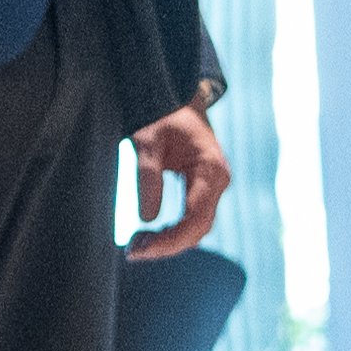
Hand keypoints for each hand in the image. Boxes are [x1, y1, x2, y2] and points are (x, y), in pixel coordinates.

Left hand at [121, 99, 230, 257]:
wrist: (176, 99)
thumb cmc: (162, 115)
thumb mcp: (147, 142)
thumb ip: (148, 177)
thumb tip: (147, 219)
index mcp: (211, 169)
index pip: (195, 217)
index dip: (169, 240)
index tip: (140, 249)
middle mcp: (218, 181)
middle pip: (199, 228)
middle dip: (167, 245)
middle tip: (132, 251)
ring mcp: (213, 186)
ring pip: (197, 228)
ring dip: (170, 242)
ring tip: (136, 246)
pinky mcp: (204, 189)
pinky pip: (193, 218)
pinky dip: (174, 232)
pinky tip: (150, 236)